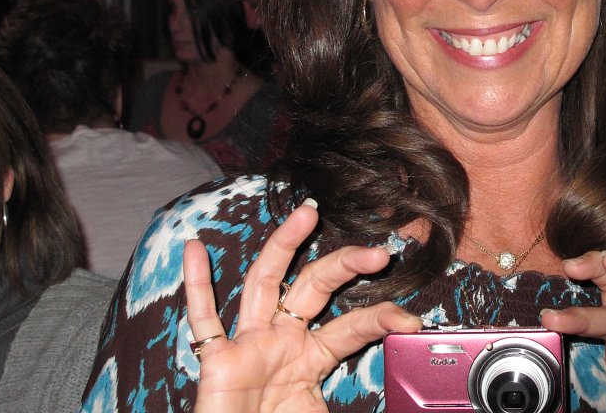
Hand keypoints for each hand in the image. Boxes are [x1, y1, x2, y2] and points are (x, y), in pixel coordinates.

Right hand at [183, 199, 423, 412]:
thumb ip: (350, 411)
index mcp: (313, 357)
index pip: (353, 325)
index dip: (381, 318)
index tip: (411, 321)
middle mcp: (283, 341)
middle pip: (314, 287)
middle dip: (344, 265)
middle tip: (377, 252)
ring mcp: (250, 345)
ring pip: (265, 282)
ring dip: (283, 245)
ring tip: (307, 213)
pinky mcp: (217, 360)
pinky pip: (203, 318)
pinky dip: (196, 284)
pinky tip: (195, 249)